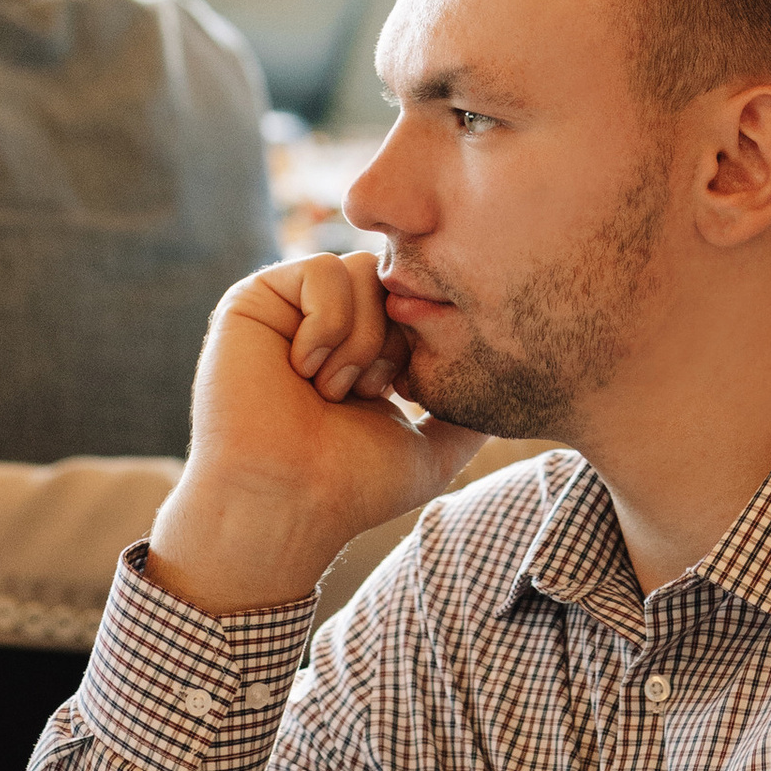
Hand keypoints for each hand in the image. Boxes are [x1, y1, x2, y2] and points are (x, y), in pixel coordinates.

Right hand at [145, 253, 484, 617]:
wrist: (286, 501)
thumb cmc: (352, 485)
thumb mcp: (431, 450)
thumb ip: (468, 414)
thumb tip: (513, 387)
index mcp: (368, 350)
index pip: (417, 303)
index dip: (420, 343)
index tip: (399, 394)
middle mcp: (331, 323)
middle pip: (394, 280)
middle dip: (392, 341)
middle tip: (365, 394)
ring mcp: (293, 309)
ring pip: (362, 271)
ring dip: (360, 340)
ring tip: (331, 391)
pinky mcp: (257, 298)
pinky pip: (321, 269)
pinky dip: (326, 325)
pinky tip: (303, 370)